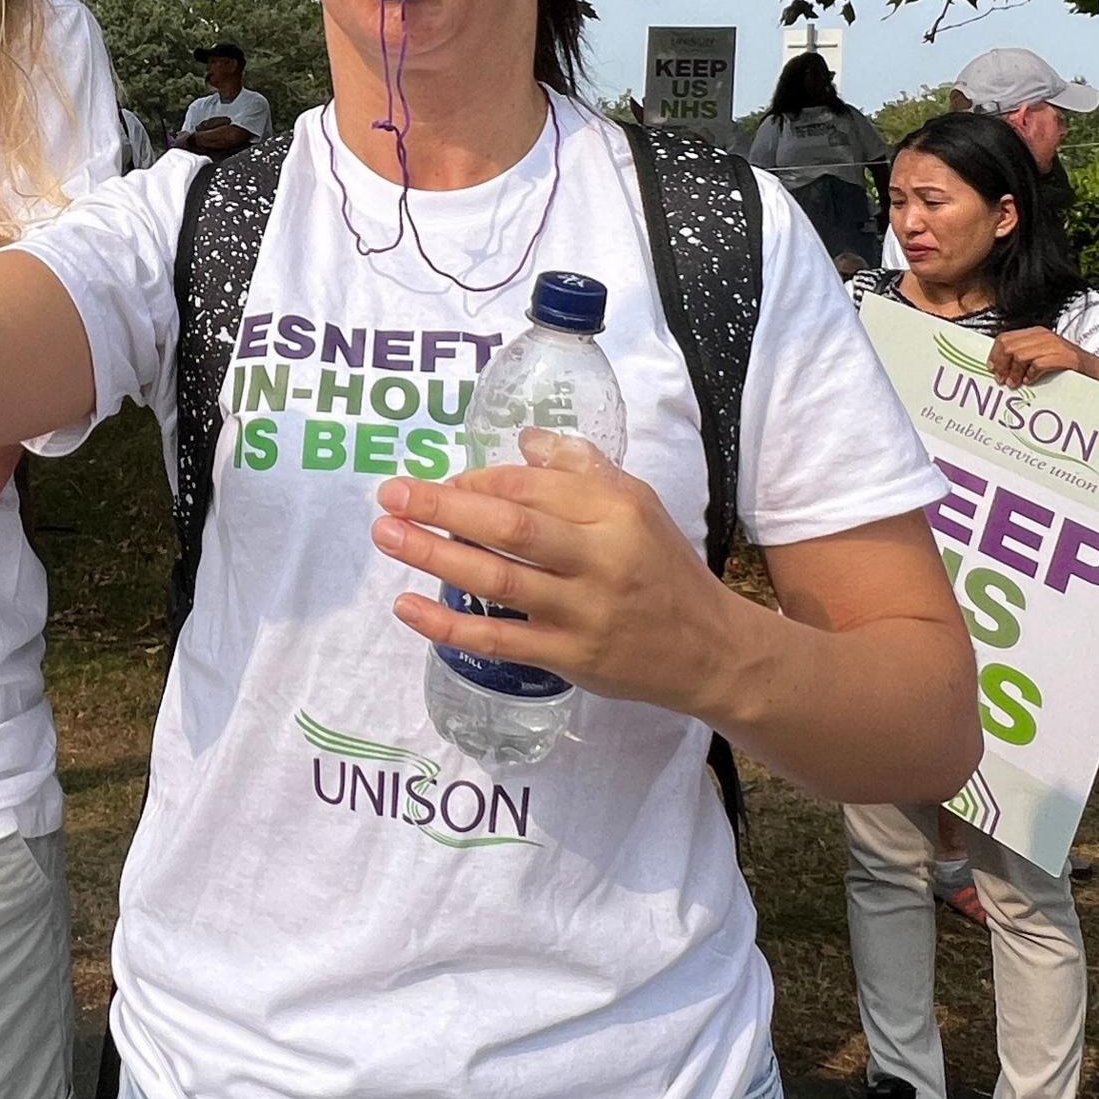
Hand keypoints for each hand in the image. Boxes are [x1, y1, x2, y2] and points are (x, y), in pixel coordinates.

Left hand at [370, 432, 746, 715]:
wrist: (710, 649)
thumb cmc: (663, 568)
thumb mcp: (638, 504)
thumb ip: (581, 469)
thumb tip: (523, 441)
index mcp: (616, 510)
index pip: (534, 485)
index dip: (480, 479)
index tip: (443, 480)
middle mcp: (600, 557)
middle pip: (511, 526)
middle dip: (443, 505)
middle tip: (390, 494)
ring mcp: (583, 611)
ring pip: (498, 579)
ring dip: (434, 555)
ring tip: (388, 535)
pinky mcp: (570, 657)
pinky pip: (499, 639)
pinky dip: (448, 624)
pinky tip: (408, 606)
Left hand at [988, 327, 1098, 390]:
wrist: (1098, 371)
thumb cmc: (1067, 367)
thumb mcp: (1044, 355)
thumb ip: (1024, 356)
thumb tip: (999, 367)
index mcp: (1036, 333)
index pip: (1005, 338)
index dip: (995, 354)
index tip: (991, 369)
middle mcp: (1043, 335)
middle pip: (1009, 346)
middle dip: (1001, 364)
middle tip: (1001, 380)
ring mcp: (1054, 345)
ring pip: (1020, 355)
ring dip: (1014, 372)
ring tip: (1014, 384)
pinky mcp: (1064, 357)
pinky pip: (1038, 364)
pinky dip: (1030, 375)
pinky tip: (1030, 382)